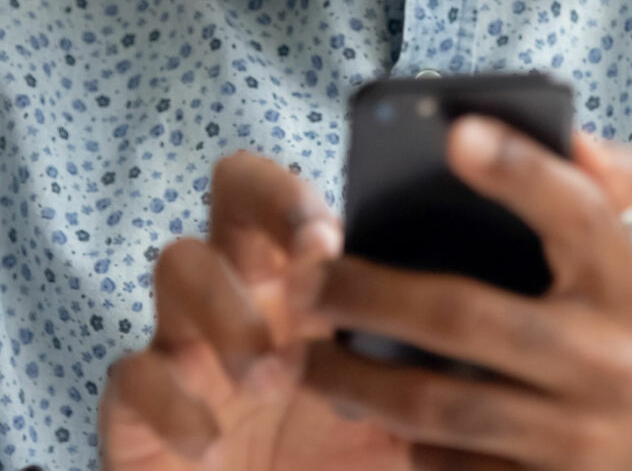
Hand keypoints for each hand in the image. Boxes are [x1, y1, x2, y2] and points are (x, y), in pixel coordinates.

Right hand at [99, 151, 407, 470]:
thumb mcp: (408, 418)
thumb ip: (437, 362)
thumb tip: (499, 305)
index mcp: (305, 282)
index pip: (292, 194)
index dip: (299, 198)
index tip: (333, 239)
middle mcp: (245, 290)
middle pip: (231, 189)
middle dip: (267, 205)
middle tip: (311, 260)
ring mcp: (186, 342)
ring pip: (176, 263)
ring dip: (227, 310)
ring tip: (269, 373)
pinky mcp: (137, 407)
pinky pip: (132, 375)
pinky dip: (171, 402)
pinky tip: (211, 443)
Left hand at [299, 120, 631, 470]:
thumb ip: (613, 187)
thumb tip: (571, 137)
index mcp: (630, 285)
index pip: (578, 214)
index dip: (520, 171)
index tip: (455, 132)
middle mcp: (609, 360)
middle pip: (465, 318)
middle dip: (369, 295)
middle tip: (303, 280)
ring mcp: (577, 439)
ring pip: (439, 406)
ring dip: (356, 380)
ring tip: (304, 356)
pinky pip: (450, 467)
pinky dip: (401, 440)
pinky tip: (364, 413)